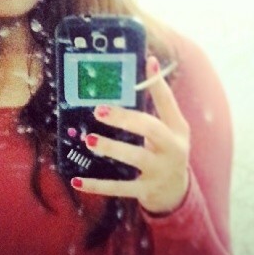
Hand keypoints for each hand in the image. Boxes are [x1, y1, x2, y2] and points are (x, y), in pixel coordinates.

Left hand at [70, 56, 189, 214]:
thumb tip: (149, 63)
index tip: (148, 62)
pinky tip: (77, 180)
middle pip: (150, 130)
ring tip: (90, 140)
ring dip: (112, 148)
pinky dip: (97, 186)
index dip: (158, 84)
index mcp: (177, 130)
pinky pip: (119, 188)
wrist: (176, 192)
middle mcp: (172, 149)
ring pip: (135, 158)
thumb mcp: (171, 129)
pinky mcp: (145, 191)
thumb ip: (159, 102)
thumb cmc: (167, 150)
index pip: (168, 103)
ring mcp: (159, 171)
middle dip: (125, 119)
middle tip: (99, 111)